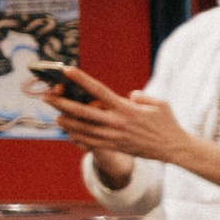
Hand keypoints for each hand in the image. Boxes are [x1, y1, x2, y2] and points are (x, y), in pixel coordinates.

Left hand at [51, 70, 192, 165]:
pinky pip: (92, 143)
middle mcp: (117, 122)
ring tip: (55, 117)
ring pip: (83, 129)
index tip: (67, 71)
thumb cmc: (167, 123)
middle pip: (83, 111)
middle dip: (62, 103)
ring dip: (67, 123)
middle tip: (46, 97)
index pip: (99, 91)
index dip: (82, 80)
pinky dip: (80, 138)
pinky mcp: (116, 146)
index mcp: (127, 108)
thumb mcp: (159, 104)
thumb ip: (141, 97)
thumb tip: (128, 96)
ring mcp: (115, 136)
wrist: (174, 148)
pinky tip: (71, 133)